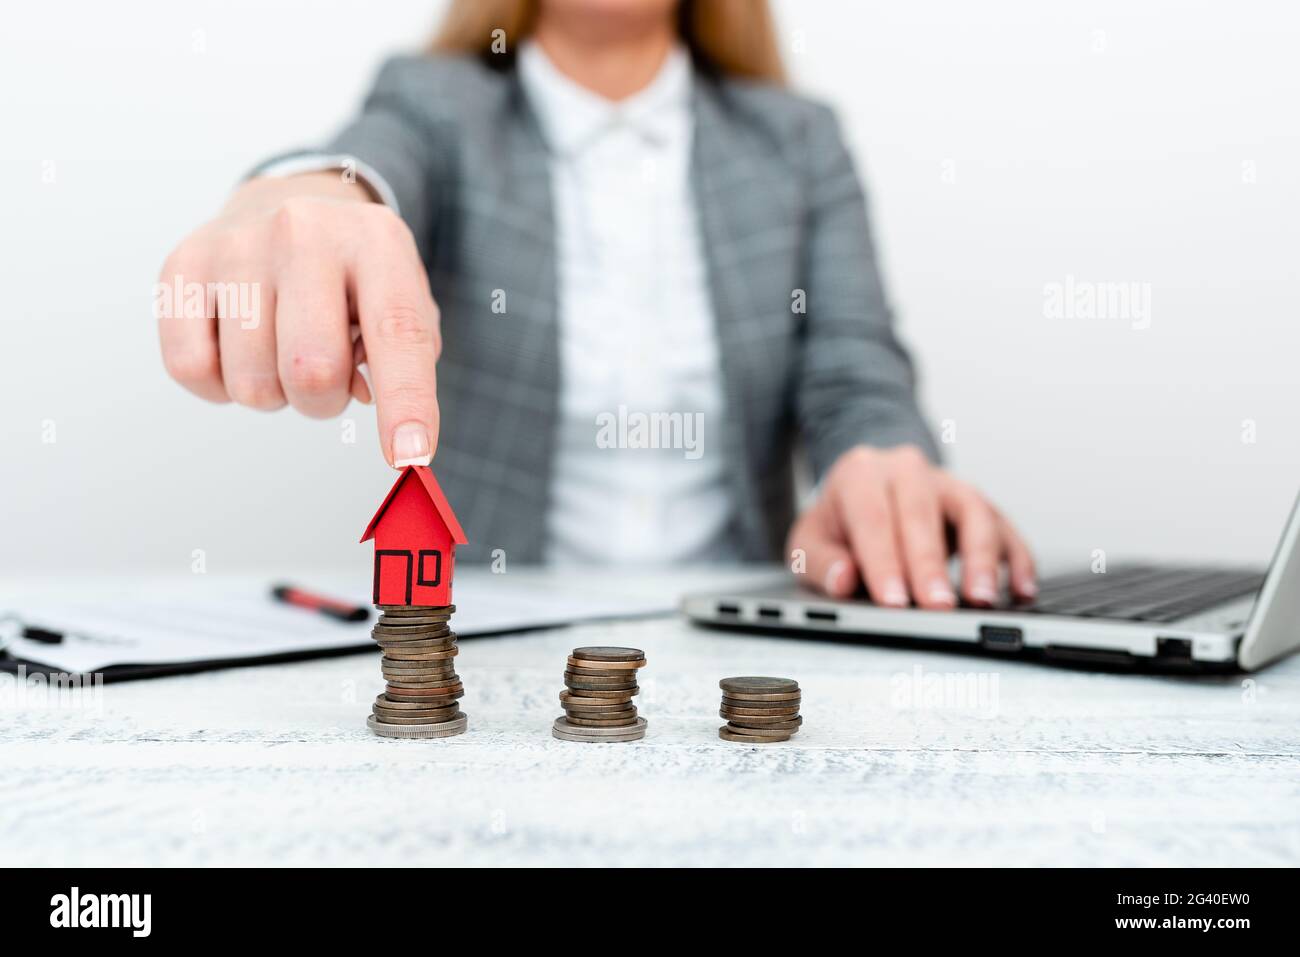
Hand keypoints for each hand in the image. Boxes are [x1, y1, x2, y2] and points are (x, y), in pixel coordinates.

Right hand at [157, 173, 440, 467]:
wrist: (281, 201)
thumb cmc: (351, 275)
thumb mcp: (400, 298)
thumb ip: (404, 359)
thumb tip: (368, 407)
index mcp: (376, 242)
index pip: (398, 333)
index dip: (406, 402)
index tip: (409, 455)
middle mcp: (304, 232)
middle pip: (312, 370)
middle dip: (323, 402)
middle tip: (326, 380)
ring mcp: (237, 246)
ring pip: (252, 383)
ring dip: (274, 395)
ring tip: (281, 352)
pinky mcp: (181, 268)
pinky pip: (192, 370)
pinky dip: (219, 387)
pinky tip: (238, 354)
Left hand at [786, 445, 1036, 607]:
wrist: (867, 490)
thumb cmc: (840, 523)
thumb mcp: (809, 540)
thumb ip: (819, 561)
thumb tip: (843, 579)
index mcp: (861, 475)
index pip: (873, 519)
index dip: (884, 562)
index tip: (893, 602)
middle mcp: (907, 470)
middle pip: (922, 514)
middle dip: (931, 566)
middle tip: (938, 608)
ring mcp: (948, 484)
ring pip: (973, 512)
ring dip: (982, 559)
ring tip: (983, 600)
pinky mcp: (978, 504)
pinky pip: (1004, 527)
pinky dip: (1017, 559)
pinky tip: (1022, 590)